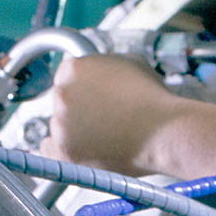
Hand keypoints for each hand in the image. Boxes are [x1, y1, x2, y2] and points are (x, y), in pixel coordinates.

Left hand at [45, 53, 215, 179]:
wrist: (166, 133)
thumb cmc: (155, 102)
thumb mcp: (130, 64)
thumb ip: (104, 67)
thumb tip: (101, 73)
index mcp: (74, 68)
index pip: (67, 76)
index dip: (84, 88)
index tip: (93, 98)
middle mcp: (62, 93)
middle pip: (62, 101)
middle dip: (79, 108)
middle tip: (103, 119)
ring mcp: (61, 123)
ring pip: (59, 125)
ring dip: (75, 130)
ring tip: (105, 136)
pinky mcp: (64, 150)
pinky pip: (49, 150)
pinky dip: (62, 150)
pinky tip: (80, 149)